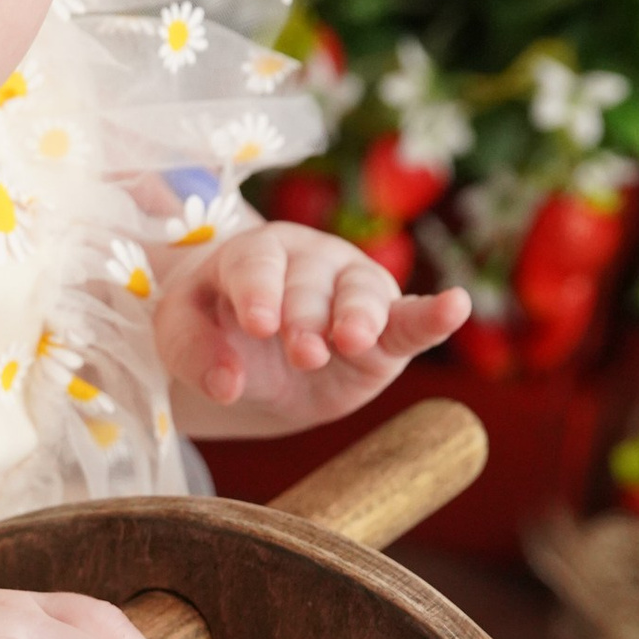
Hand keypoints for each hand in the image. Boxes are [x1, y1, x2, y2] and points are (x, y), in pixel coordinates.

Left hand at [153, 222, 468, 433]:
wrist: (251, 357)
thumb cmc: (214, 331)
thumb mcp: (182, 337)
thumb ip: (194, 354)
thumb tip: (228, 385)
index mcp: (256, 253)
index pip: (257, 265)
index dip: (259, 292)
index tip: (259, 323)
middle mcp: (310, 261)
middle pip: (309, 285)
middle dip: (304, 317)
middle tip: (300, 352)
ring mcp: (352, 289)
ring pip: (360, 296)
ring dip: (356, 318)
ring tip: (350, 340)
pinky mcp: (388, 329)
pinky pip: (413, 319)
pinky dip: (434, 314)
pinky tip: (455, 305)